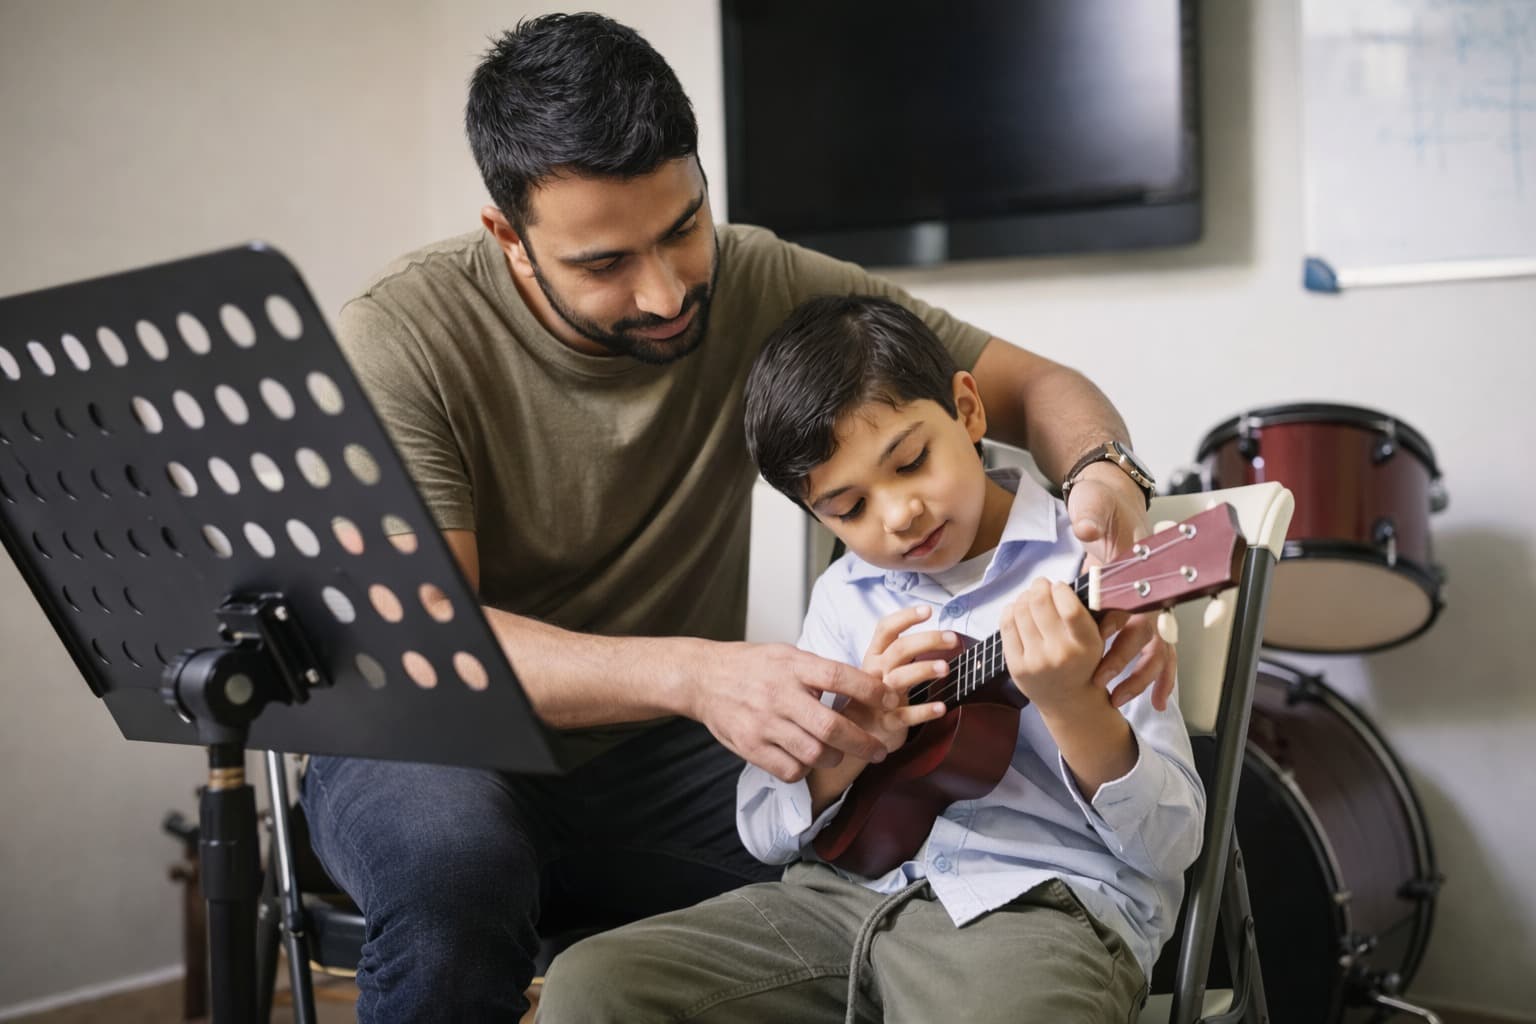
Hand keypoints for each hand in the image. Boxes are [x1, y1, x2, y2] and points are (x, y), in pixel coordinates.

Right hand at [690, 641, 895, 782]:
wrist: (704, 678)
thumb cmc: (753, 666)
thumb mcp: (787, 654)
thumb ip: (820, 670)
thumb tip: (866, 684)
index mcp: (792, 666)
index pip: (839, 676)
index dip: (869, 690)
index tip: (890, 699)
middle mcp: (778, 694)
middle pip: (830, 726)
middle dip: (862, 742)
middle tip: (878, 750)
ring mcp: (763, 723)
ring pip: (813, 753)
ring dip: (835, 758)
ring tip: (838, 754)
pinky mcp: (751, 747)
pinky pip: (790, 770)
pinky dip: (805, 769)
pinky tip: (806, 760)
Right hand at [853, 606, 956, 752]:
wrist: (853, 736)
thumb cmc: (875, 698)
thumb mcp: (881, 671)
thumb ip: (902, 653)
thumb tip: (940, 636)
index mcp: (874, 657)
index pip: (886, 629)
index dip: (906, 616)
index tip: (928, 610)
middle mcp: (874, 674)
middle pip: (899, 649)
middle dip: (927, 640)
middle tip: (953, 638)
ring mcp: (878, 698)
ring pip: (899, 678)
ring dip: (923, 670)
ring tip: (945, 668)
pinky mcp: (885, 722)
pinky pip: (904, 716)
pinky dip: (924, 712)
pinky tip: (941, 707)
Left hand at [999, 578, 1104, 715]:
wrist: (1068, 700)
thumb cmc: (1081, 661)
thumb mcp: (1094, 639)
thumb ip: (1082, 612)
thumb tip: (1055, 583)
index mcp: (1086, 645)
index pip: (1070, 608)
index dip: (1060, 589)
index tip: (1059, 586)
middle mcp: (1060, 654)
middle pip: (1040, 603)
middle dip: (1039, 586)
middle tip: (1041, 585)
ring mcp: (1036, 661)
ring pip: (1021, 610)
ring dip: (1024, 597)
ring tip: (1030, 598)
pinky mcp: (1016, 666)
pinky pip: (1006, 626)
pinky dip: (1010, 610)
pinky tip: (1017, 610)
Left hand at [1066, 463, 1176, 709]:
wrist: (1109, 500)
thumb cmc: (1104, 504)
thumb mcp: (1096, 504)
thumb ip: (1094, 517)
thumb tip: (1088, 530)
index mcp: (1141, 567)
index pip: (1141, 605)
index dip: (1125, 633)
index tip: (1105, 654)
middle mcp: (1148, 588)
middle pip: (1147, 636)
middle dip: (1126, 663)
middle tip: (1102, 683)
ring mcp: (1144, 601)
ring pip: (1156, 649)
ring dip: (1140, 677)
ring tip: (1118, 698)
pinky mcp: (1136, 609)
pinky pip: (1154, 650)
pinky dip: (1155, 677)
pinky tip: (1155, 700)